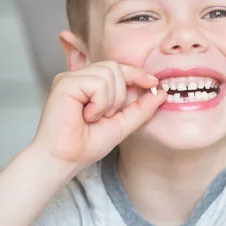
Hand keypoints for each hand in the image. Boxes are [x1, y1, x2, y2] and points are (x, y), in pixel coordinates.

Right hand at [30, 61, 164, 166]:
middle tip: (106, 116)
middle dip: (121, 94)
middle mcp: (79, 77)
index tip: (154, 82)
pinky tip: (86, 115)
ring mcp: (70, 77)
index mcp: (91, 84)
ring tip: (94, 117)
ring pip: (109, 73)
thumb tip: (161, 93)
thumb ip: (141, 108)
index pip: (118, 69)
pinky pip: (98, 83)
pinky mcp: (64, 82)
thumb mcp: (123, 124)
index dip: (137, 73)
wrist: (66, 159)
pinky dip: (99, 103)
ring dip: (109, 101)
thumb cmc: (87, 144)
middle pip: (116, 67)